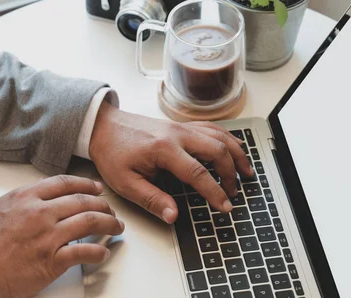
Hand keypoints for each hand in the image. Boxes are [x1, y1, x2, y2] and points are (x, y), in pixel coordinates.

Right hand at [0, 175, 124, 297]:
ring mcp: (49, 236)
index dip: (86, 184)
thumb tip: (40, 188)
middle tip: (110, 210)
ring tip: (116, 227)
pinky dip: (98, 252)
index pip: (65, 183)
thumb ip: (21, 196)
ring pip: (90, 222)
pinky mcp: (53, 260)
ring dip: (108, 224)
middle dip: (103, 205)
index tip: (96, 188)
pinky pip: (84, 252)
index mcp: (27, 198)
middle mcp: (41, 213)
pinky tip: (103, 253)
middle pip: (83, 201)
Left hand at [89, 102, 253, 223]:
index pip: (198, 173)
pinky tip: (233, 147)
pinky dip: (227, 138)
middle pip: (217, 150)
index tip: (225, 206)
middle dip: (231, 172)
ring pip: (219, 136)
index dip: (215, 192)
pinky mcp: (180, 124)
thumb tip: (173, 216)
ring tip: (246, 171)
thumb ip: (152, 200)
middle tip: (233, 192)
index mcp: (164, 149)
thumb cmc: (112, 153)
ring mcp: (181, 127)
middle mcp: (177, 134)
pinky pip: (211, 128)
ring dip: (236, 153)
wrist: (103, 127)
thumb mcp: (125, 183)